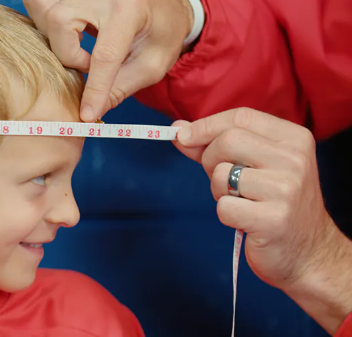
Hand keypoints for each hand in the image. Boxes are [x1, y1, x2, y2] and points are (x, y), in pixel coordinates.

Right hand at [23, 0, 193, 121]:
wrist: (164, 5)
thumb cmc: (162, 33)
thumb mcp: (151, 65)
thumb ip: (121, 87)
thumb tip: (92, 111)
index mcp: (129, 9)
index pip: (105, 54)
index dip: (94, 89)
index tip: (86, 114)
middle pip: (60, 21)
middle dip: (67, 53)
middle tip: (88, 64)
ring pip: (45, 12)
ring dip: (56, 39)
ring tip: (79, 47)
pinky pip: (41, 7)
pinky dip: (50, 27)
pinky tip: (70, 35)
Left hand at [173, 107, 351, 333]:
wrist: (308, 252)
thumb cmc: (274, 204)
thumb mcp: (253, 166)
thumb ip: (215, 145)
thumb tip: (178, 129)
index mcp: (294, 139)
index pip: (240, 116)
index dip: (206, 125)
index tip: (183, 135)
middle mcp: (294, 159)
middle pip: (227, 141)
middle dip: (209, 160)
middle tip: (222, 180)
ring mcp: (285, 189)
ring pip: (221, 174)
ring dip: (218, 191)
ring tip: (240, 201)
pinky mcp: (273, 219)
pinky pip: (224, 207)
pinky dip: (225, 214)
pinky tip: (245, 220)